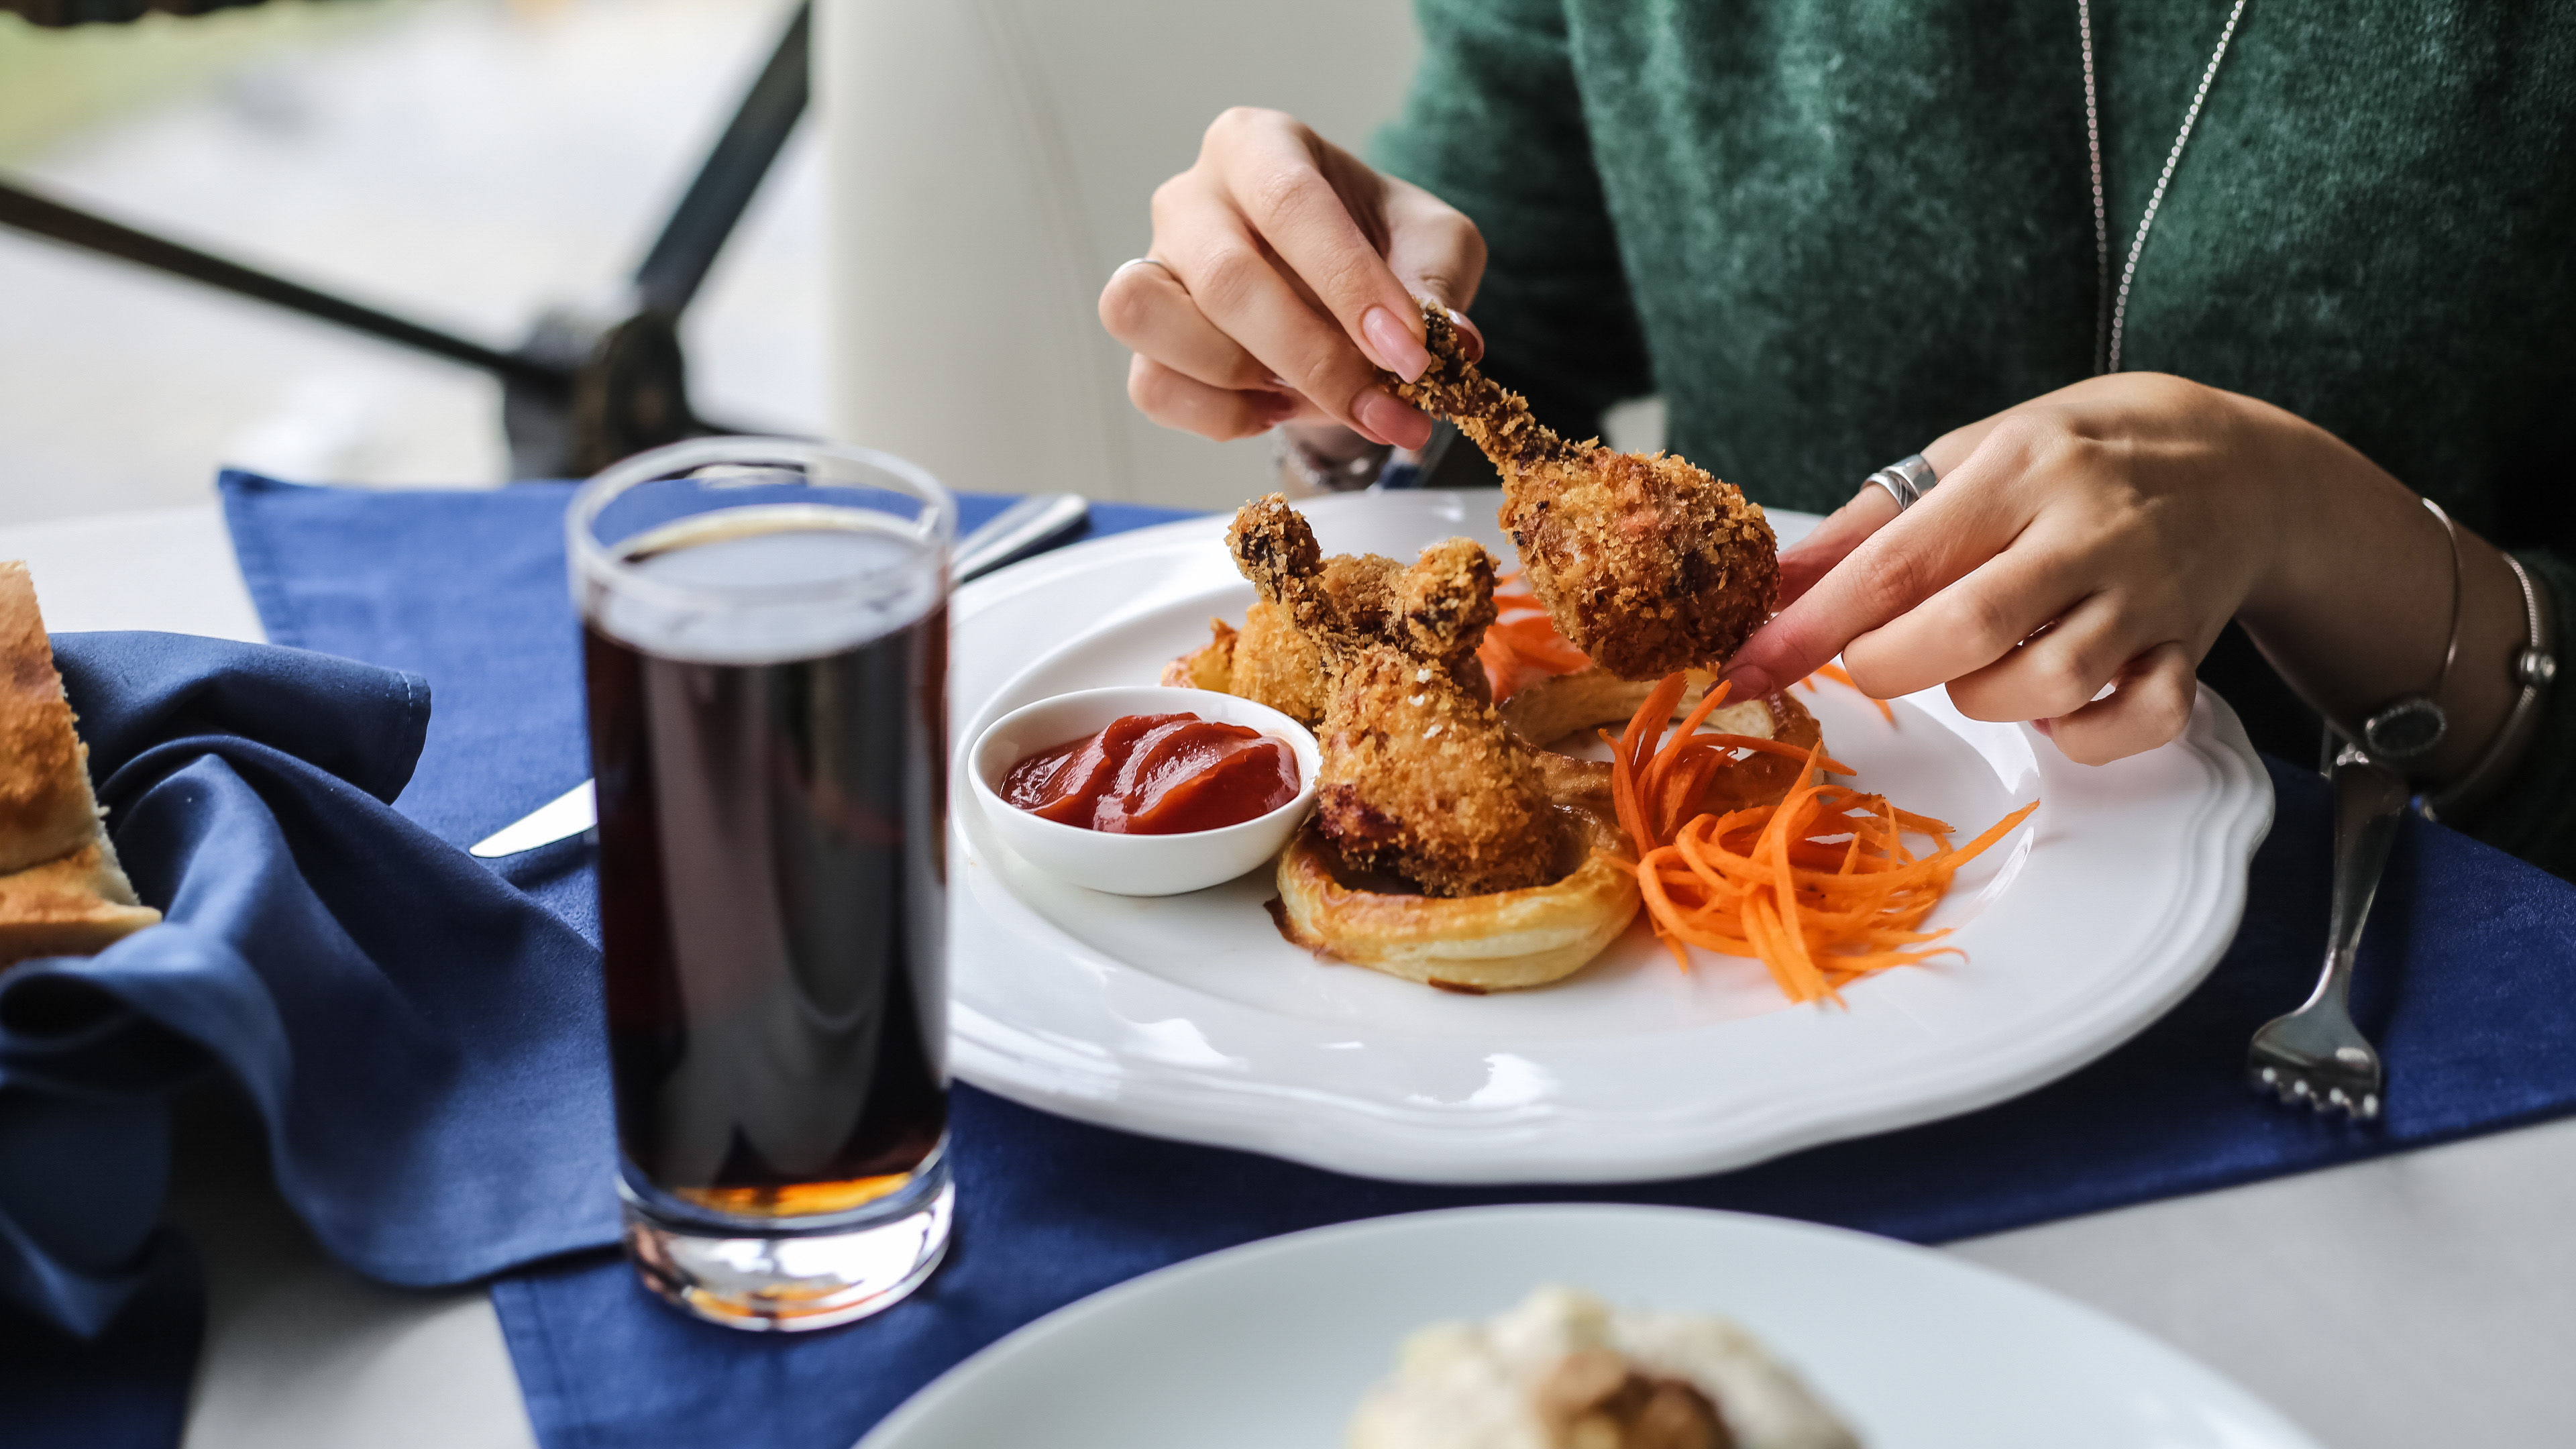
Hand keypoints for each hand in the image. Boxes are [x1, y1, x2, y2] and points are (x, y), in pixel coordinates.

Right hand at [1097, 107, 1484, 448]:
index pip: (1294, 203)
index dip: (1351, 284)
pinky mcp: (1141, 336)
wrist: (1335, 288)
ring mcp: (1152, 265)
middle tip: (1387, 408)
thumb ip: (1441, 282)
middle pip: (1226, 278)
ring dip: (1243, 380)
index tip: (1411, 353)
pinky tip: (1275, 410)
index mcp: (1260, 145)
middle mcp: (1190, 197)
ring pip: (1151, 320)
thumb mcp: (1433, 244)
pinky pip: (1151, 385)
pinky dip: (1217, 415)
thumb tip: (1454, 343)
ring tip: (1313, 397)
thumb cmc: (1379, 246)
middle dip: (1314, 358)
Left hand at [1722, 372, 2500, 770]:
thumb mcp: (1970, 455)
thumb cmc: (2078, 457)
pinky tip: (2055, 703)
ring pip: (2047, 684)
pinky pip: (2134, 722)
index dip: (1808, 627)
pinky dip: (2080, 735)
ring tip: (1978, 664)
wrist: (2240, 462)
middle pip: (1967, 631)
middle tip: (1876, 661)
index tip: (1743, 668)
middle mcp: (2085, 530)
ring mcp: (2146, 596)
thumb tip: (1770, 582)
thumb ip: (1868, 524)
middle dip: (1892, 666)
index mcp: (2016, 472)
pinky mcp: (2190, 649)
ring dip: (1985, 699)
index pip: (1893, 564)